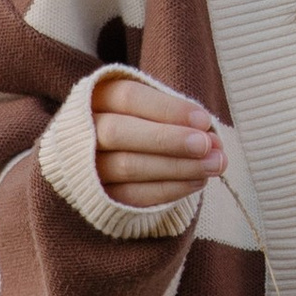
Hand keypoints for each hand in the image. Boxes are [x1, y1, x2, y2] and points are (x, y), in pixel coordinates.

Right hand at [92, 71, 226, 210]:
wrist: (106, 159)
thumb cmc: (139, 124)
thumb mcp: (150, 109)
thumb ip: (175, 115)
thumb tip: (208, 131)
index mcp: (95, 97)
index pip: (128, 97)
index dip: (167, 108)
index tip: (204, 120)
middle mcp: (81, 130)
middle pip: (119, 132)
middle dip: (169, 139)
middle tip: (207, 145)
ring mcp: (83, 167)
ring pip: (127, 166)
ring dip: (177, 167)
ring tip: (213, 164)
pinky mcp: (95, 198)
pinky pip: (132, 196)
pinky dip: (168, 189)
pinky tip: (197, 181)